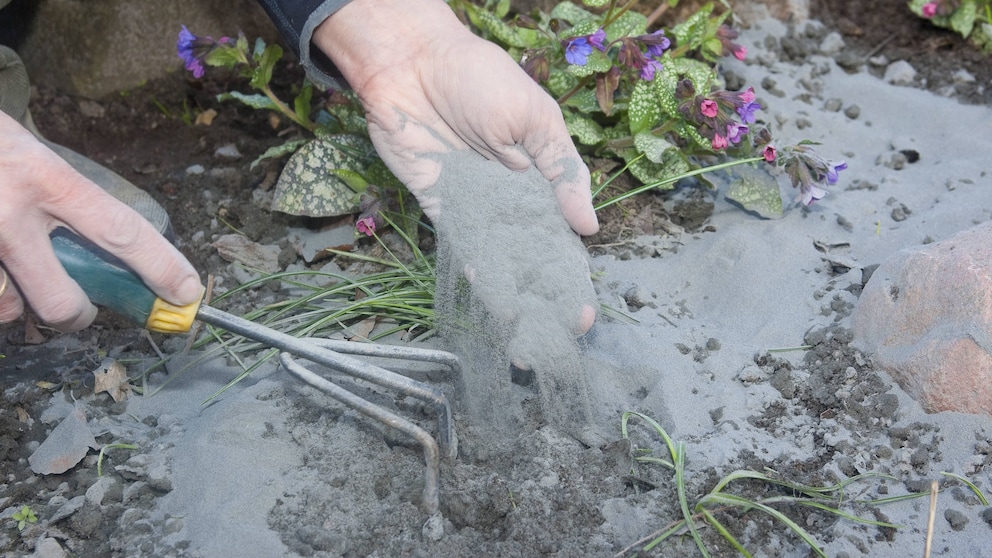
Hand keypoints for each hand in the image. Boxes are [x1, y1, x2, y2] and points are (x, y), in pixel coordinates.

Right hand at [0, 111, 202, 331]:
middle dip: (77, 316)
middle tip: (79, 309)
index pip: (121, 231)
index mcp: (48, 179)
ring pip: (9, 310)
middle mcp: (11, 212)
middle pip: (62, 301)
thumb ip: (68, 203)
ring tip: (11, 269)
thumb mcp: (35, 156)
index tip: (187, 292)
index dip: (160, 267)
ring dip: (17, 303)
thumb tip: (114, 259)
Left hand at [315, 0, 598, 343]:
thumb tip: (588, 226)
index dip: (574, 273)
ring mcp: (478, 204)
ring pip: (502, 260)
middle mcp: (513, 197)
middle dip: (548, 298)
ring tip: (526, 337)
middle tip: (561, 337)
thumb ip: (562, 172)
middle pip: (534, 257)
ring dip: (516, 297)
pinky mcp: (443, 207)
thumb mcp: (536, 119)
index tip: (585, 311)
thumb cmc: (481, 77)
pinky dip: (478, 273)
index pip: (564, 235)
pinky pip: (463, 246)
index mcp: (543, 175)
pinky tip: (494, 303)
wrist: (413, 64)